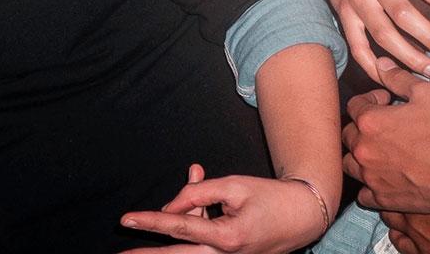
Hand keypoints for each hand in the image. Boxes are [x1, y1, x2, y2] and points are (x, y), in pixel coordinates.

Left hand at [120, 164, 331, 253]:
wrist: (304, 217)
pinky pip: (202, 244)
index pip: (179, 227)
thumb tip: (171, 206)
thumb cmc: (270, 197)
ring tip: (198, 182)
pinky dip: (196, 222)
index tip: (125, 219)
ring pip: (189, 247)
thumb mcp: (233, 186)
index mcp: (227, 236)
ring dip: (180, 224)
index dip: (149, 221)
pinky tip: (200, 197)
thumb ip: (198, 194)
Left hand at [342, 58, 429, 216]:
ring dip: (359, 156)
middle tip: (382, 127)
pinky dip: (368, 187)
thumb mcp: (426, 93)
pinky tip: (382, 179)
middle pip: (347, 135)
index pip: (354, 105)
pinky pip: (363, 194)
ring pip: (349, 164)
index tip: (386, 101)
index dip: (369, 100)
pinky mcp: (382, 198)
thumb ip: (399, 77)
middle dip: (362, 127)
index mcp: (370, 121)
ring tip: (378, 153)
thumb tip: (381, 64)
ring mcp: (371, 176)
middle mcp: (363, 149)